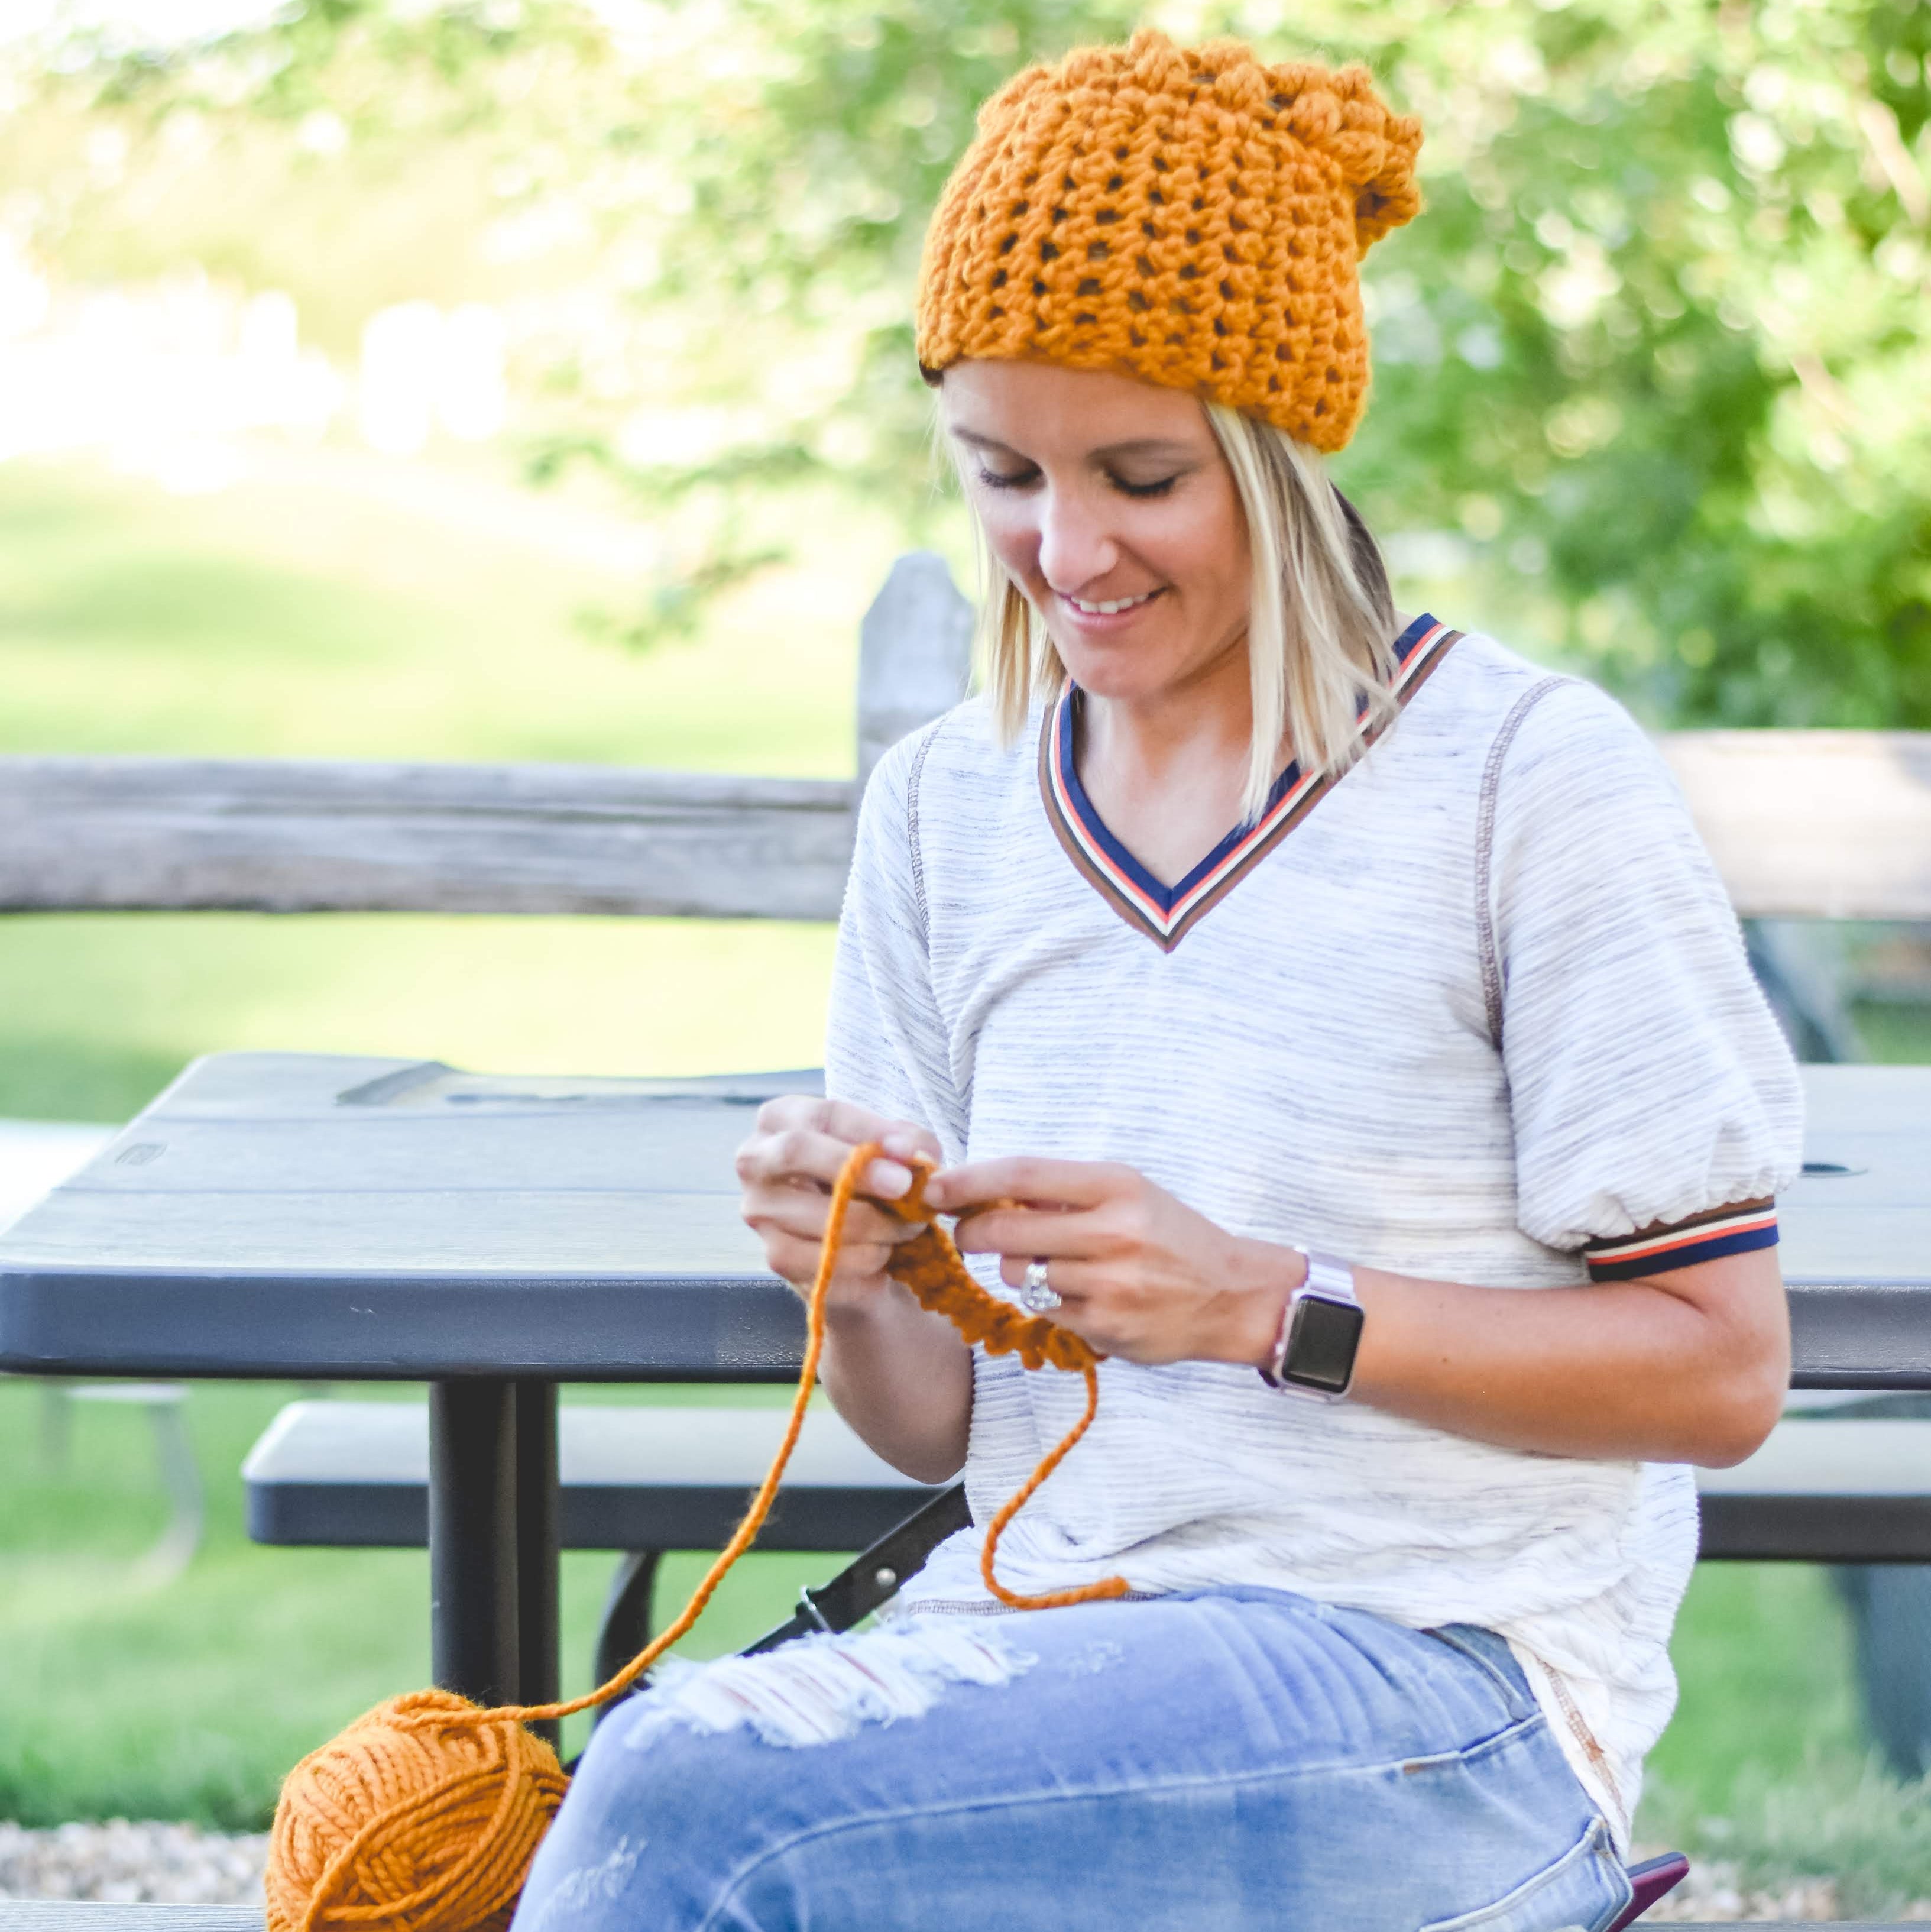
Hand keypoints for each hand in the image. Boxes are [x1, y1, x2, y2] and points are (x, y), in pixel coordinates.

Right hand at [735, 1097, 942, 1313]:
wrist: (857, 1234)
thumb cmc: (870, 1176)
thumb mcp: (893, 1148)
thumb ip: (909, 1142)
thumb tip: (910, 1153)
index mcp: (781, 1117)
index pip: (824, 1115)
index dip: (870, 1131)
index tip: (908, 1152)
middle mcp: (756, 1159)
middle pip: (796, 1151)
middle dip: (858, 1170)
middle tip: (904, 1187)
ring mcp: (759, 1210)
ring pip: (818, 1213)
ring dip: (878, 1225)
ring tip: (909, 1225)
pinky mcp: (774, 1255)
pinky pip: (825, 1259)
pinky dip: (866, 1258)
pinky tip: (884, 1250)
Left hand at [923, 1157, 1302, 1366]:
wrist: (1231, 1295)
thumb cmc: (1172, 1235)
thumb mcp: (1128, 1193)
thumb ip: (1064, 1193)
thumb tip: (987, 1190)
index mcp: (1116, 1186)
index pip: (1021, 1176)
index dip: (968, 1180)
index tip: (934, 1187)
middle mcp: (1112, 1232)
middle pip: (1006, 1230)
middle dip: (971, 1232)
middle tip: (966, 1233)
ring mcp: (1108, 1284)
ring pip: (1020, 1275)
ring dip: (1019, 1269)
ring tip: (1051, 1265)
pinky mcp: (1104, 1327)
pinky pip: (1044, 1311)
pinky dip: (1048, 1301)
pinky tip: (1078, 1294)